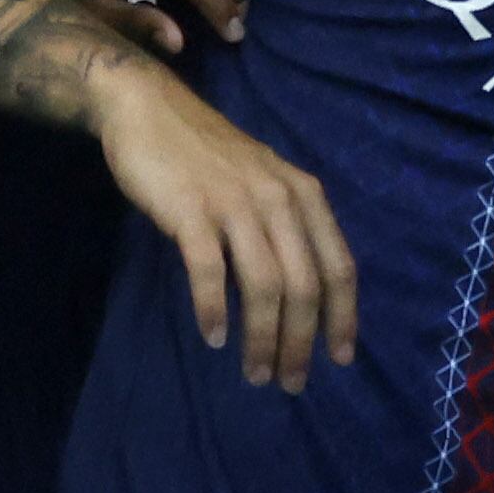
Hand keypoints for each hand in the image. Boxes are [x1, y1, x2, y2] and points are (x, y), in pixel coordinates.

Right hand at [83, 51, 354, 388]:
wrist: (150, 110)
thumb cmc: (208, 157)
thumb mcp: (264, 185)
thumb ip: (285, 228)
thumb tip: (301, 296)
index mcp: (304, 194)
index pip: (339, 264)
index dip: (344, 315)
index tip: (341, 358)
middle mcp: (279, 197)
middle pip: (305, 283)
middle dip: (301, 340)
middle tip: (290, 382)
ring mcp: (235, 202)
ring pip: (265, 284)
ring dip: (263, 337)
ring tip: (255, 373)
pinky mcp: (191, 209)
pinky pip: (210, 270)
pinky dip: (214, 309)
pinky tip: (214, 337)